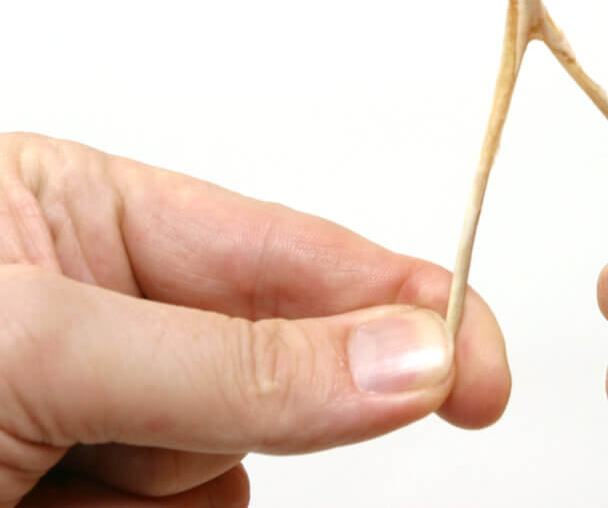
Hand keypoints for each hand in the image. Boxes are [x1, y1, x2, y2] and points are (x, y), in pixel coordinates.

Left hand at [0, 133, 509, 506]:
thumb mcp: (40, 350)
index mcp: (82, 214)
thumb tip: (410, 359)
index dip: (400, 301)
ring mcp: (90, 402)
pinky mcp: (86, 486)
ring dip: (173, 487)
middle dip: (270, 408)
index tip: (477, 368)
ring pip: (227, 456)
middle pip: (270, 359)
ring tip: (55, 482)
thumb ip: (233, 362)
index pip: (289, 250)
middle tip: (215, 442)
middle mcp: (97, 302)